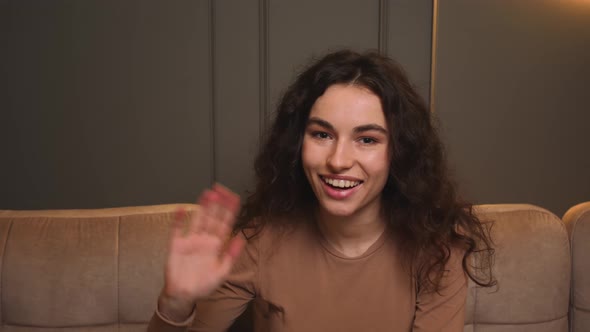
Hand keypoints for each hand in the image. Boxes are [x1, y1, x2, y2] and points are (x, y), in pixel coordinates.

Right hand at [158, 184, 245, 320]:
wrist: (184, 295)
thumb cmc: (204, 284)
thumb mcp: (222, 271)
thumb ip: (231, 255)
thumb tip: (241, 238)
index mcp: (216, 245)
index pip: (225, 223)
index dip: (230, 210)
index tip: (234, 197)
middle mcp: (204, 239)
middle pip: (212, 218)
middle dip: (217, 204)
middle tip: (220, 189)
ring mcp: (190, 240)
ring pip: (198, 219)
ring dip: (202, 207)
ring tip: (207, 194)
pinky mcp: (176, 245)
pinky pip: (177, 230)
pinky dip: (178, 220)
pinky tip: (182, 209)